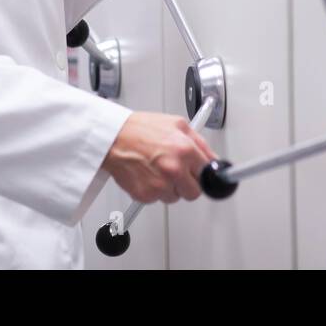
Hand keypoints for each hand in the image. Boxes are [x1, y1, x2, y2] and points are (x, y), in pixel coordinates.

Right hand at [102, 112, 216, 203]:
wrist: (113, 138)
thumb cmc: (141, 129)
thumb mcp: (177, 125)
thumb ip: (199, 143)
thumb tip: (213, 159)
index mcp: (185, 150)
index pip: (209, 174)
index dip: (205, 174)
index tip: (204, 176)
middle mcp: (174, 170)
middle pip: (195, 192)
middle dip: (189, 184)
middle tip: (179, 173)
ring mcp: (160, 185)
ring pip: (176, 197)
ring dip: (170, 188)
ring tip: (158, 169)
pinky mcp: (146, 195)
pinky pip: (158, 200)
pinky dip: (154, 191)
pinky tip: (148, 174)